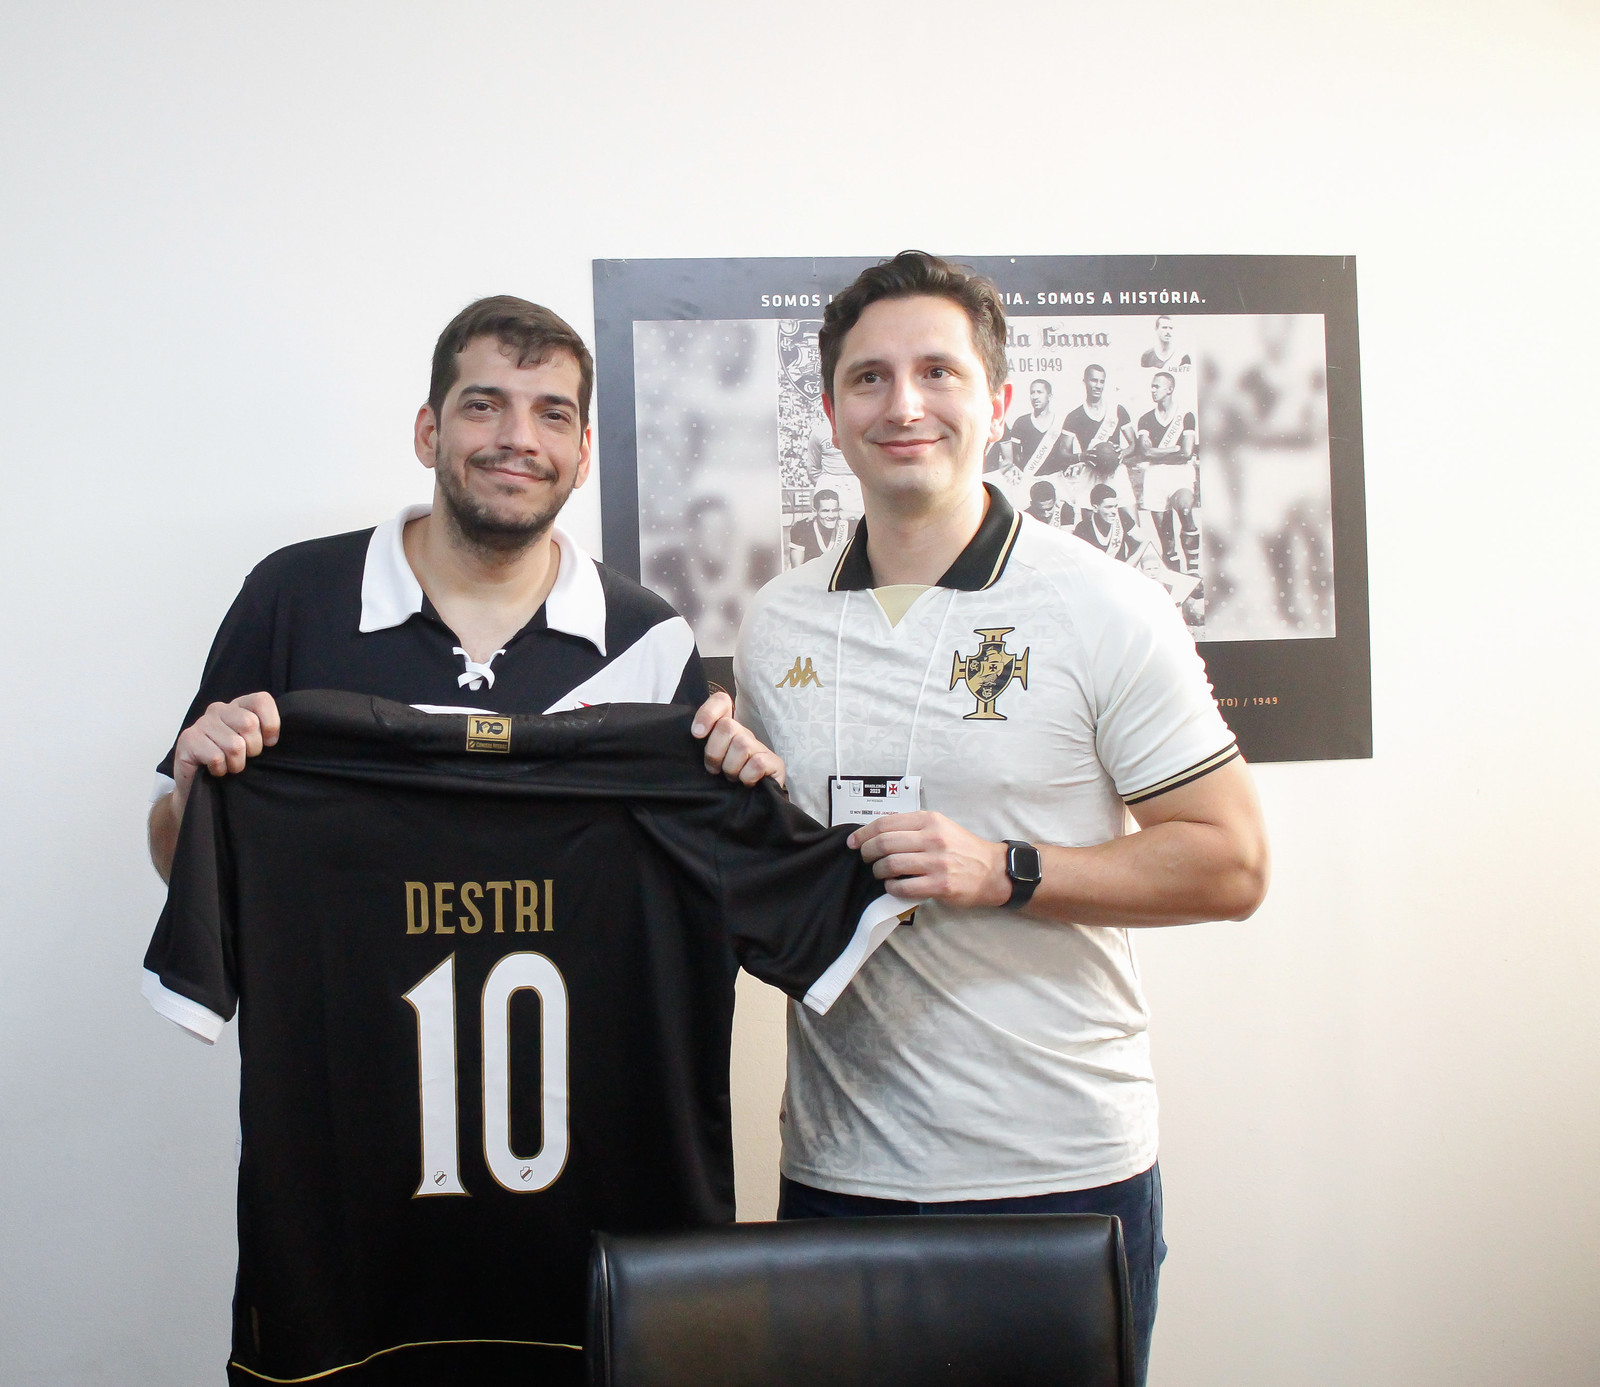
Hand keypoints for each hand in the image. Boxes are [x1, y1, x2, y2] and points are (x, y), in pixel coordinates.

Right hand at [170, 692, 279, 812]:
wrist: (199, 786)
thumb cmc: (231, 763)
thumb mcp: (253, 744)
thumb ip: (265, 732)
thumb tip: (276, 737)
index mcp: (238, 706)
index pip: (261, 701)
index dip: (271, 725)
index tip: (269, 743)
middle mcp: (218, 709)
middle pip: (249, 724)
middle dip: (253, 750)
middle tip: (243, 758)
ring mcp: (201, 723)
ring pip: (234, 745)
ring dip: (236, 764)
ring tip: (228, 765)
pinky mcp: (187, 739)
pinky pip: (216, 757)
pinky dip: (220, 769)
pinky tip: (214, 769)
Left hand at [690, 691, 785, 787]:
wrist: (752, 804)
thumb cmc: (724, 783)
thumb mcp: (708, 763)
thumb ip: (698, 748)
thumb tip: (693, 735)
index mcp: (726, 730)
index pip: (721, 702)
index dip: (707, 713)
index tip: (697, 734)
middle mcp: (744, 734)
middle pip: (727, 726)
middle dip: (715, 752)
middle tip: (715, 769)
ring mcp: (760, 747)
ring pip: (741, 744)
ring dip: (731, 768)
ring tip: (732, 778)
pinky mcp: (774, 763)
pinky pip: (757, 763)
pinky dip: (747, 776)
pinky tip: (746, 783)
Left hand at [848, 811, 1010, 906]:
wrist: (992, 870)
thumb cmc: (962, 848)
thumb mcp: (940, 827)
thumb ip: (912, 827)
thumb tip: (876, 833)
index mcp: (929, 820)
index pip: (885, 823)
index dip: (864, 833)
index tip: (854, 841)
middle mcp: (932, 838)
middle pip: (884, 843)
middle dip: (866, 852)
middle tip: (865, 858)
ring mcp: (936, 862)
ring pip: (890, 864)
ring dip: (878, 871)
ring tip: (880, 873)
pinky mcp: (940, 885)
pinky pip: (903, 886)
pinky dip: (891, 887)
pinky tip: (893, 886)